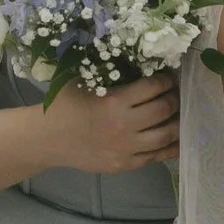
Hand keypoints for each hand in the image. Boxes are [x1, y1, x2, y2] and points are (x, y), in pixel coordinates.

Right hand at [38, 73, 180, 175]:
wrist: (46, 139)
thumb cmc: (64, 105)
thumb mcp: (84, 81)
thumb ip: (110, 72)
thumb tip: (138, 59)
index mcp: (115, 101)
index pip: (153, 87)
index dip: (165, 80)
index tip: (167, 77)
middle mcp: (124, 125)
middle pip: (164, 109)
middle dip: (174, 98)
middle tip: (174, 94)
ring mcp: (125, 148)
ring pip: (165, 135)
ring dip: (177, 122)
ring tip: (177, 114)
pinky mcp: (124, 164)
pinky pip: (156, 156)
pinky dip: (170, 147)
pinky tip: (177, 139)